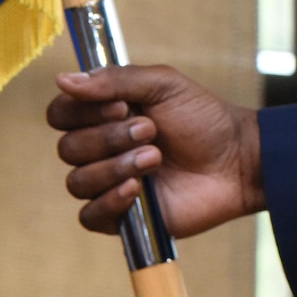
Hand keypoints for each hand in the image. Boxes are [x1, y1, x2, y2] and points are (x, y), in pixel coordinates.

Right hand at [48, 64, 264, 236]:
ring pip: (77, 181)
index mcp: (104, 115)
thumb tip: (62, 79)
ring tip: (155, 158)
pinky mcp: (121, 217)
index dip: (82, 112)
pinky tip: (137, 190)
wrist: (236, 160)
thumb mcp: (163, 84)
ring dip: (116, 166)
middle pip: (68, 148)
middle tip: (151, 130)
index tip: (121, 105)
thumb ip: (114, 80)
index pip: (60, 114)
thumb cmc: (203, 118)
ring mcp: (109, 184)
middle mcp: (100, 149)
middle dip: (109, 138)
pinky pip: (89, 216)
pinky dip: (109, 201)